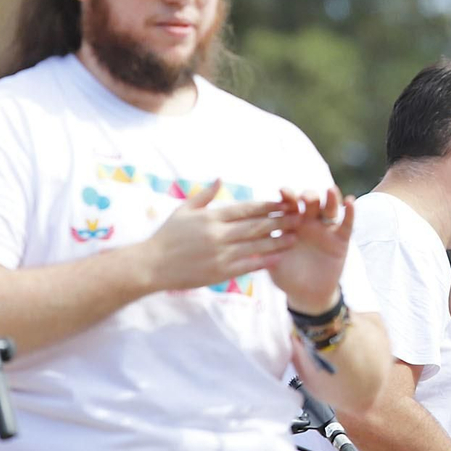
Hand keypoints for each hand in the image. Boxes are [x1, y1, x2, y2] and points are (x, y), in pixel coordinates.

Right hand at [139, 180, 292, 291]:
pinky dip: (264, 261)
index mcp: (211, 217)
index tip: (284, 203)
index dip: (267, 206)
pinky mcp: (219, 272)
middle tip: (299, 218)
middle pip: (255, 226)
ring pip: (255, 246)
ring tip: (294, 237)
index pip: (246, 209)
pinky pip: (246, 265)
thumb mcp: (183, 210)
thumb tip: (220, 178)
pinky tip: (278, 258)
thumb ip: (205, 195)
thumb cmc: (167, 236)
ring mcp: (219, 254)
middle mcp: (218, 234)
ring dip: (277, 241)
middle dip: (279, 221)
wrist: (151, 265)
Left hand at [267, 186, 353, 312]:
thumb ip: (263, 251)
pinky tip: (350, 202)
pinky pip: (346, 224)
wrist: (307, 294)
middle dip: (309, 196)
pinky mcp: (341, 240)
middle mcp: (309, 223)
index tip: (282, 190)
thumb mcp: (272, 263)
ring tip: (331, 191)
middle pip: (311, 203)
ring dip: (331, 199)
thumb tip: (247, 242)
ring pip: (329, 209)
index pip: (289, 205)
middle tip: (305, 197)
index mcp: (290, 225)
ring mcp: (325, 230)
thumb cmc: (286, 276)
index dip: (287, 197)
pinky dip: (349, 213)